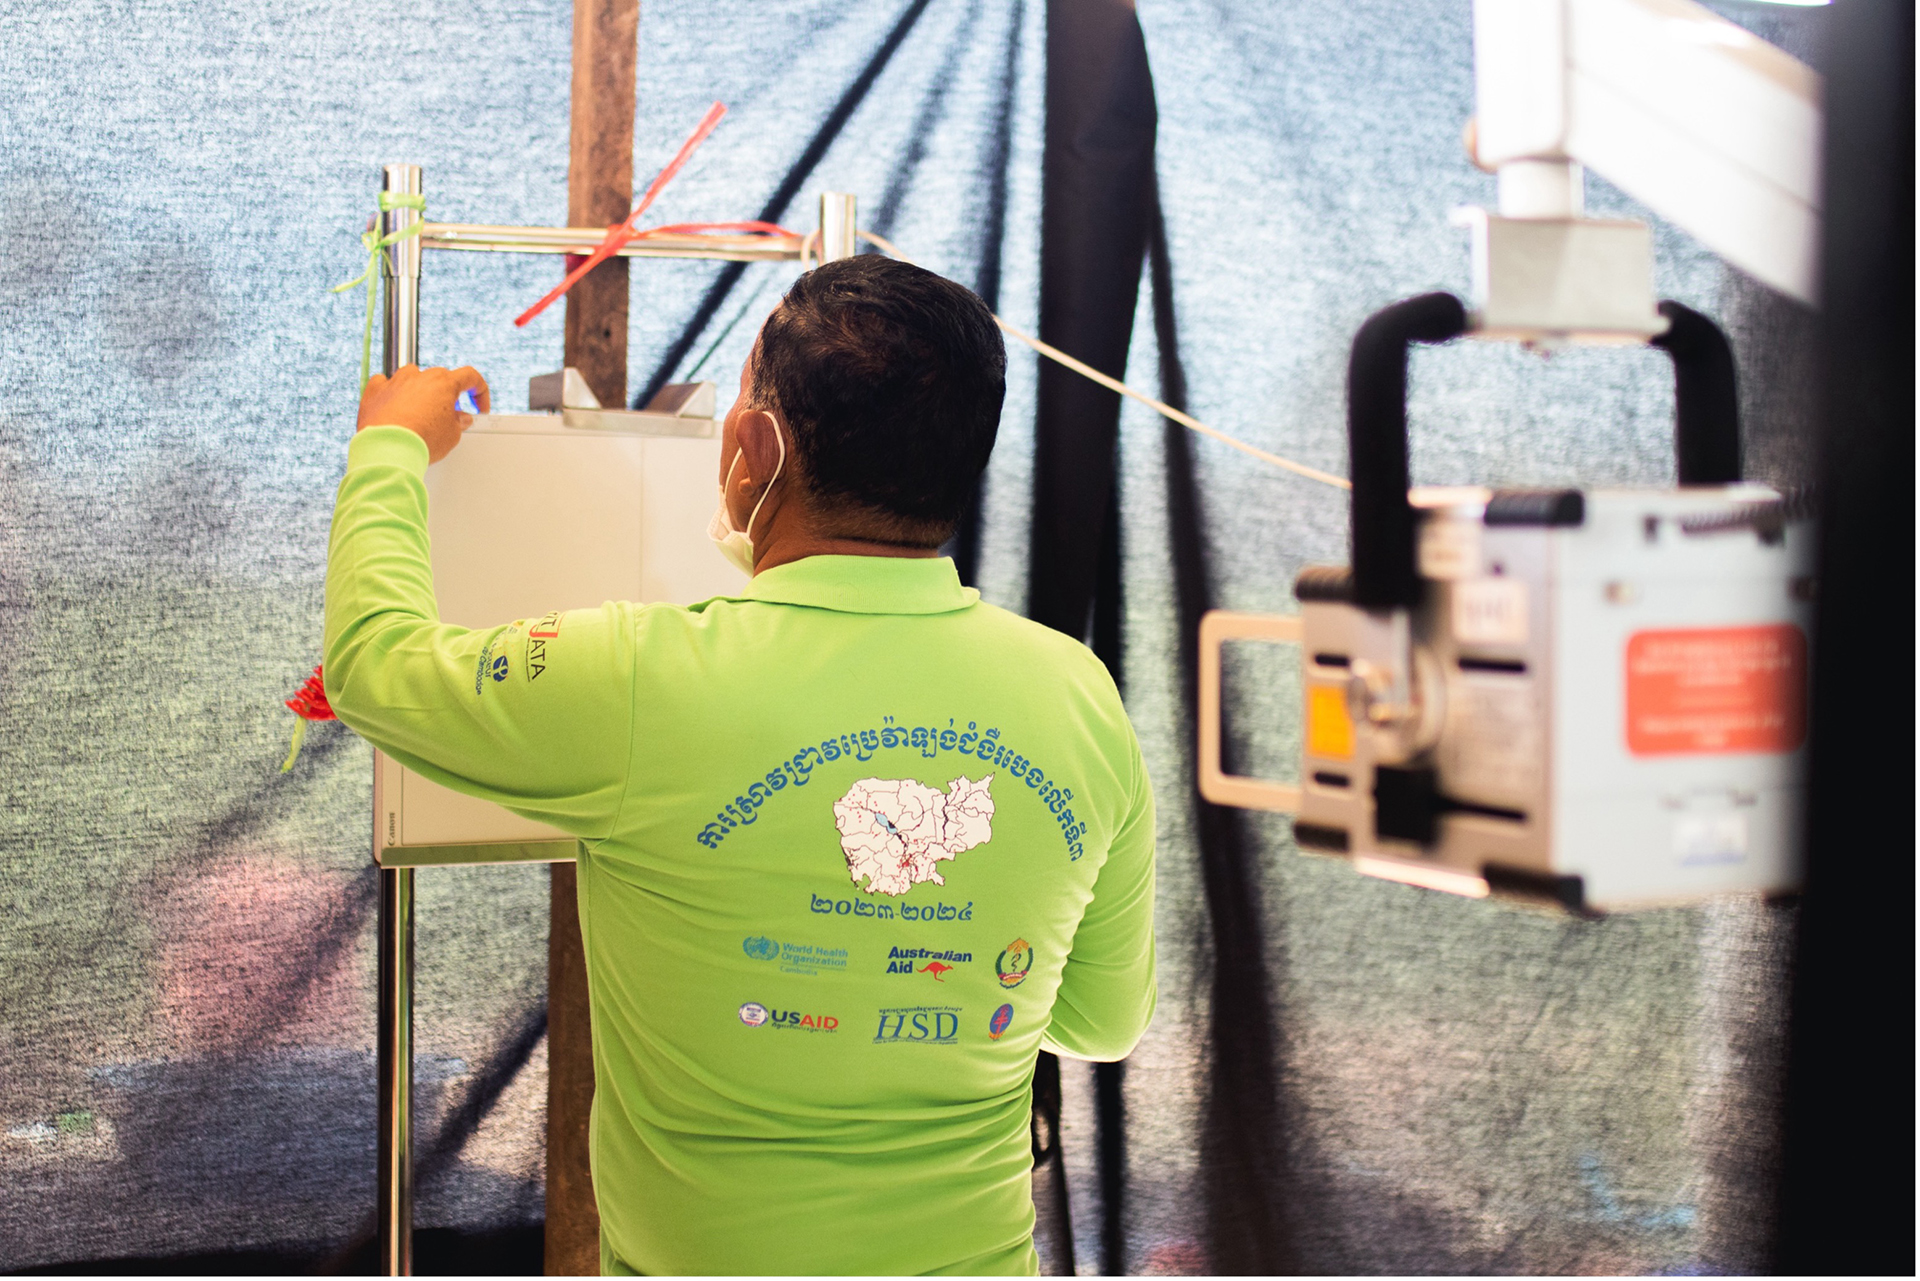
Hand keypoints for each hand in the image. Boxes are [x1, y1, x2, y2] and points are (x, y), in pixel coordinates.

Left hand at [357, 365, 489, 462]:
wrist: (387, 448)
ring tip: (419, 414)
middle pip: (440, 377)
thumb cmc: (421, 440)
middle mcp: (419, 376)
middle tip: (448, 416)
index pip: (470, 377)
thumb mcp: (452, 435)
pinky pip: (385, 383)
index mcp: (444, 383)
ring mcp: (395, 381)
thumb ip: (458, 422)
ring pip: (412, 377)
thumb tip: (459, 418)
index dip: (479, 391)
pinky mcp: (375, 390)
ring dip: (419, 391)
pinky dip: (391, 393)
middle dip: (447, 395)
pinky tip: (394, 408)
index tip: (477, 406)